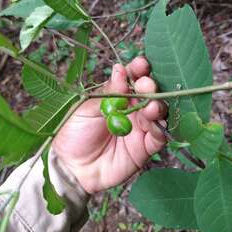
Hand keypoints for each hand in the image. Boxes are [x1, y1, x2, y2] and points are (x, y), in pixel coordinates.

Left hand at [53, 57, 167, 193]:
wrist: (72, 167)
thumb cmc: (74, 133)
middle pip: (149, 93)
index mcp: (118, 96)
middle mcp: (132, 109)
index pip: (132, 78)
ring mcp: (140, 128)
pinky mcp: (144, 148)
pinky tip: (154, 123)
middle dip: (150, 86)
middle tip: (146, 85)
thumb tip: (121, 68)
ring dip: (157, 106)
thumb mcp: (86, 108)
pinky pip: (159, 137)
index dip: (138, 70)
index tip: (141, 64)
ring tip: (150, 106)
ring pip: (158, 113)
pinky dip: (160, 129)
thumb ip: (108, 91)